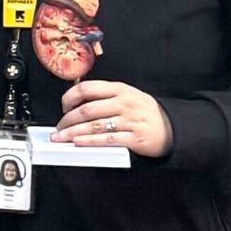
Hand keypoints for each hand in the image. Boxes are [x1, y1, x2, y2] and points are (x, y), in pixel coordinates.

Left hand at [53, 79, 170, 157]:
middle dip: (67, 120)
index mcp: (120, 89)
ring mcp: (130, 120)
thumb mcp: (128, 96)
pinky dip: (90, 141)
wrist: (173, 127)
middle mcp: (124, 103)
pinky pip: (107, 139)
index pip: (88, 88)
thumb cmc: (145, 112)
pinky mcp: (134, 138)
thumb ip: (105, 97)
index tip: (63, 107)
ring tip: (61, 137)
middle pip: (87, 109)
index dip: (70, 97)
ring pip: (94, 125)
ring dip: (73, 133)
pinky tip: (78, 143)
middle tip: (58, 128)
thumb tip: (75, 105)